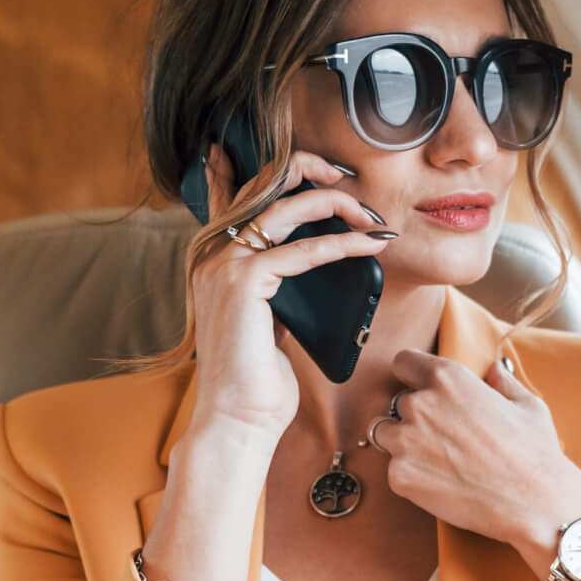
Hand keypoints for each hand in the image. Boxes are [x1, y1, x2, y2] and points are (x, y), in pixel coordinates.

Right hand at [186, 146, 391, 444]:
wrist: (237, 418)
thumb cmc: (256, 375)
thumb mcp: (265, 315)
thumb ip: (274, 280)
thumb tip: (308, 256)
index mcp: (210, 253)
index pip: (232, 188)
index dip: (272, 162)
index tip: (319, 162)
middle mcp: (210, 249)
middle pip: (265, 181)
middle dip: (315, 172)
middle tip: (354, 185)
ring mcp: (222, 262)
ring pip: (287, 205)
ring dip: (338, 204)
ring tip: (371, 217)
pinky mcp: (243, 281)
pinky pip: (303, 250)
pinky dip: (342, 245)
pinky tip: (369, 245)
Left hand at [373, 349, 580, 569]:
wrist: (534, 503)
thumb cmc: (534, 452)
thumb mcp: (528, 405)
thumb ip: (503, 382)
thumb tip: (495, 370)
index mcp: (448, 378)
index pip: (404, 362)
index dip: (412, 375)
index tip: (419, 387)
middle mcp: (420, 404)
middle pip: (396, 402)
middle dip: (414, 416)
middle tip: (443, 437)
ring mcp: (405, 441)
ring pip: (387, 434)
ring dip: (404, 444)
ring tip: (438, 461)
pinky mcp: (400, 476)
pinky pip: (394, 469)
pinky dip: (411, 476)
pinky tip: (441, 482)